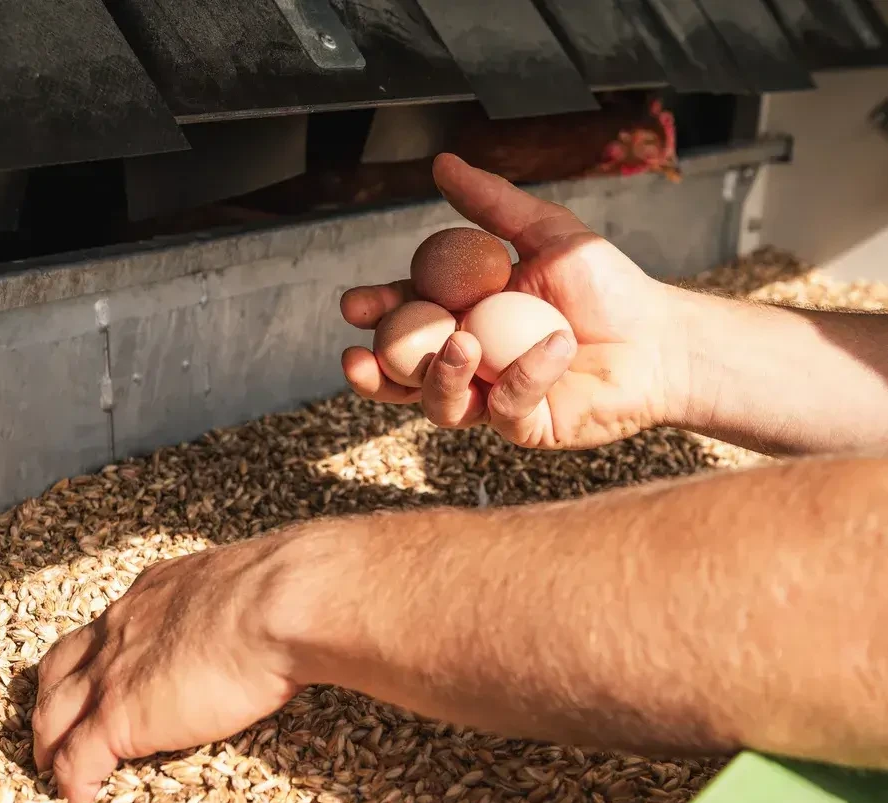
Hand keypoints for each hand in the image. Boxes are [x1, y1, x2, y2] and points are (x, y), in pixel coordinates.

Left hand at [30, 534, 306, 802]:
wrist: (274, 606)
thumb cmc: (280, 596)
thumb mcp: (245, 587)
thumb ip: (237, 603)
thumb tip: (267, 616)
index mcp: (152, 593)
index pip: (106, 627)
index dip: (92, 656)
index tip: (93, 676)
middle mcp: (120, 627)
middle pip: (60, 667)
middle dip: (51, 696)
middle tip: (54, 725)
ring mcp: (111, 673)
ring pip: (54, 712)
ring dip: (49, 743)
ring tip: (50, 768)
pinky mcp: (117, 716)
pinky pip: (77, 758)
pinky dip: (72, 780)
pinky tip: (78, 797)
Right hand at [340, 153, 688, 448]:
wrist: (662, 337)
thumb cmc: (608, 286)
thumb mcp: (546, 232)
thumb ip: (491, 203)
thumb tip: (441, 162)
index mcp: (464, 319)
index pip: (407, 319)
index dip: (376, 314)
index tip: (354, 303)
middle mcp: (471, 365)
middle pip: (404, 376)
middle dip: (374, 372)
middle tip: (359, 356)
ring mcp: (494, 399)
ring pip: (441, 404)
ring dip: (440, 377)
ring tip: (459, 343)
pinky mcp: (527, 426)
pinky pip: (507, 407)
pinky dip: (525, 374)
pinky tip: (555, 344)